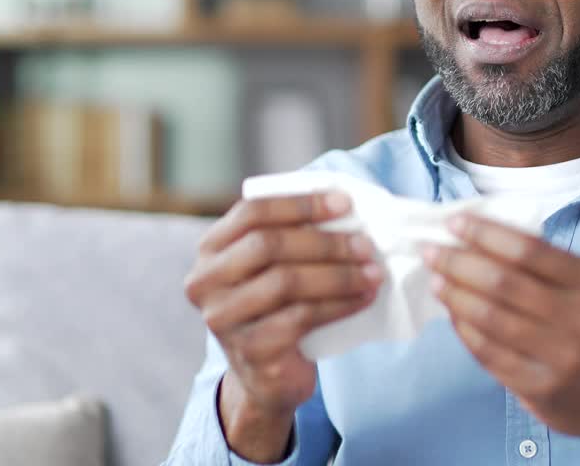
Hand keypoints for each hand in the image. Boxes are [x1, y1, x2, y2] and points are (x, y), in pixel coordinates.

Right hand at [183, 192, 382, 461]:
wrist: (266, 375)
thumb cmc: (277, 307)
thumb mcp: (273, 268)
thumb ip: (293, 236)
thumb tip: (346, 206)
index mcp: (211, 249)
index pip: (252, 212)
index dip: (300, 204)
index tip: (345, 203)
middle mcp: (206, 281)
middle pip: (268, 245)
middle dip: (325, 242)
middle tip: (366, 244)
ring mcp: (223, 318)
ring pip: (286, 282)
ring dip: (339, 274)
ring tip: (373, 272)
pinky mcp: (249, 349)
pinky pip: (300, 317)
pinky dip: (339, 304)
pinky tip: (363, 298)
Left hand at [423, 213, 579, 463]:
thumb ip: (548, 265)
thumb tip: (483, 239)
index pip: (529, 250)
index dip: (486, 234)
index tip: (454, 223)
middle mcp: (579, 318)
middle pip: (504, 282)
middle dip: (459, 262)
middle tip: (430, 250)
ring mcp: (559, 356)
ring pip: (491, 318)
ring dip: (455, 296)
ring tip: (435, 281)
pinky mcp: (540, 387)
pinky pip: (489, 353)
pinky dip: (464, 330)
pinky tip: (452, 315)